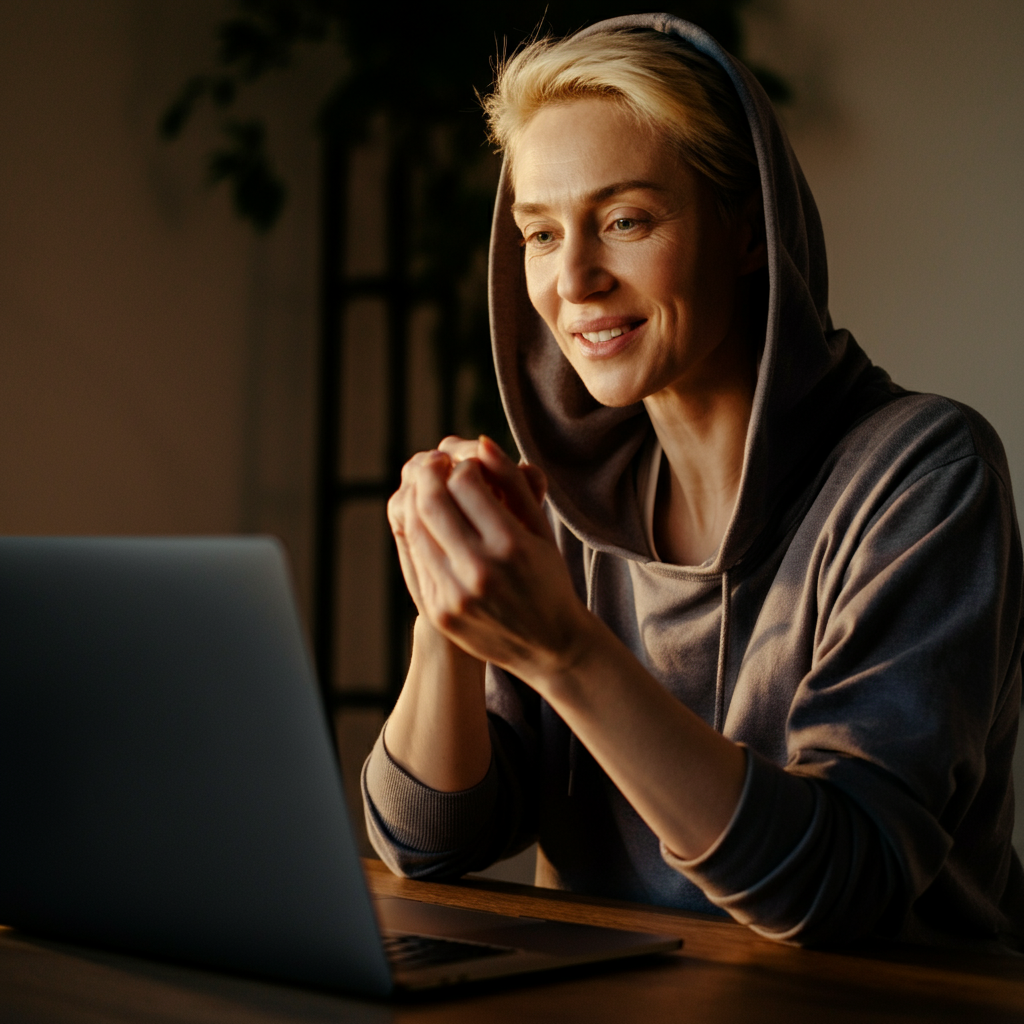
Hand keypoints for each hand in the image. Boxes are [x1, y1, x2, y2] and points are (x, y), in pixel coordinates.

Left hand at [387, 436, 591, 681]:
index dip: (460, 464)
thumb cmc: (549, 579)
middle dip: (427, 473)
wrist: (550, 646)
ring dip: (415, 499)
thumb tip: (481, 442)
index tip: (466, 464)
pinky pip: (413, 559)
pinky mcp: (438, 612)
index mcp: (511, 546)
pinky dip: (415, 532)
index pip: (464, 483)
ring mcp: (454, 595)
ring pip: (414, 528)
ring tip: (427, 489)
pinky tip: (427, 522)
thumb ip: (514, 484)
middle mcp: (479, 571)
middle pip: (430, 502)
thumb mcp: (541, 530)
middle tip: (434, 463)